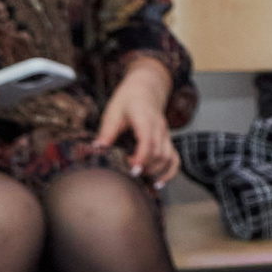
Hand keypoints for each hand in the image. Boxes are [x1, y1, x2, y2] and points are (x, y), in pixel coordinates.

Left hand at [92, 57, 178, 182]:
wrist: (145, 89)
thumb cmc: (127, 100)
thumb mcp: (112, 112)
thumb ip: (107, 132)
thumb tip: (96, 149)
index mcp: (145, 118)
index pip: (148, 141)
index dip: (142, 157)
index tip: (133, 169)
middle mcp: (159, 127)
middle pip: (159, 152)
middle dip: (146, 166)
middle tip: (129, 174)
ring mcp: (166, 134)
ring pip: (168, 157)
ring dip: (156, 170)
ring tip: (141, 177)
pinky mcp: (168, 140)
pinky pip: (175, 158)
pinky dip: (169, 172)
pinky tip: (159, 182)